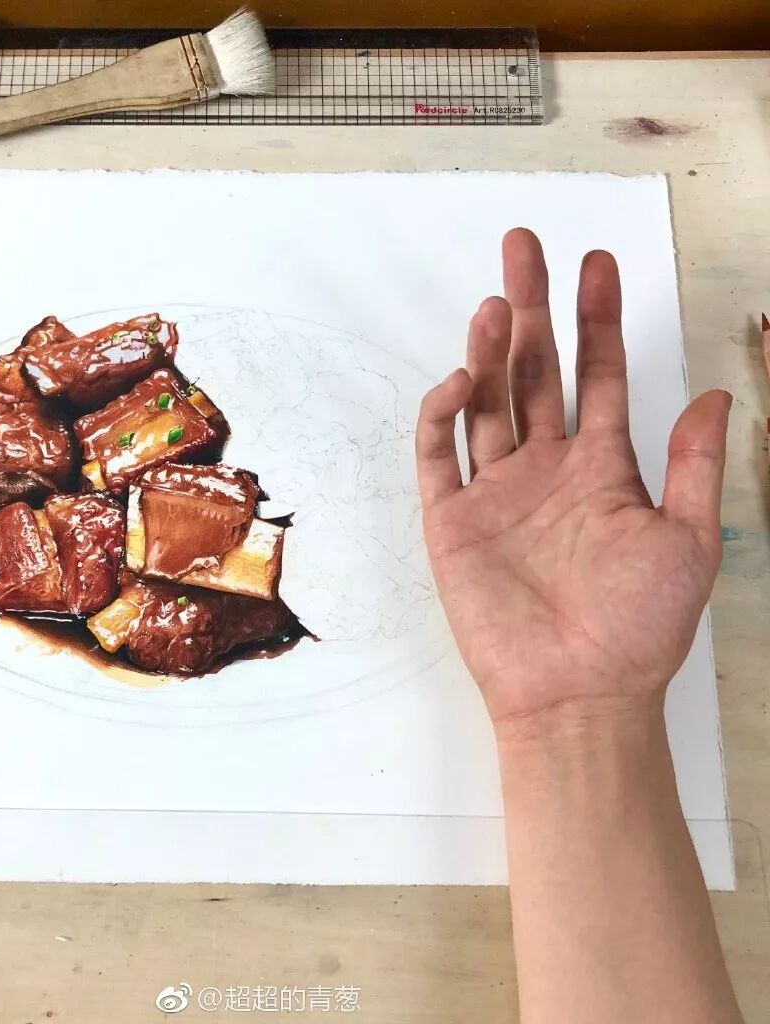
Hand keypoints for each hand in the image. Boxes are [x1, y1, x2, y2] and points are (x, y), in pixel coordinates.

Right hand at [416, 229, 730, 725]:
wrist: (578, 693)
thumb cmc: (638, 628)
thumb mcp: (688, 540)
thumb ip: (694, 465)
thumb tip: (716, 394)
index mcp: (601, 469)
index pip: (595, 376)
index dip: (597, 319)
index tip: (597, 264)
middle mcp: (545, 470)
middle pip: (535, 372)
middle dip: (533, 309)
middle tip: (525, 249)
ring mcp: (495, 491)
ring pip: (487, 402)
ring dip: (491, 351)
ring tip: (498, 303)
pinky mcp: (452, 520)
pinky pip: (440, 455)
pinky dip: (444, 414)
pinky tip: (462, 380)